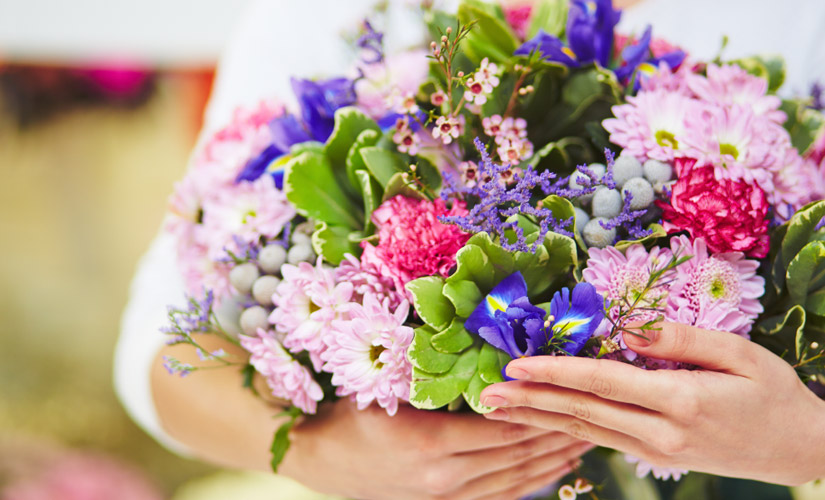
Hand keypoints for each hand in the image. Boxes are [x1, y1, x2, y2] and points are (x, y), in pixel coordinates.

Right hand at [280, 398, 593, 499]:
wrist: (320, 459)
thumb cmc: (349, 412)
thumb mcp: (382, 384)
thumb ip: (427, 371)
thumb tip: (471, 340)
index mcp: (430, 443)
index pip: (502, 426)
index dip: (539, 408)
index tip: (568, 386)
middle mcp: (444, 477)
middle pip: (516, 453)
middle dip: (557, 431)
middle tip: (592, 410)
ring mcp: (445, 496)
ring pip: (514, 478)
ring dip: (553, 459)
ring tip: (588, 438)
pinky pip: (499, 496)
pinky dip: (532, 483)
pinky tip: (555, 469)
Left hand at [479, 322, 824, 485]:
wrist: (800, 448)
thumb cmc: (774, 393)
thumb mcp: (739, 354)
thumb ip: (679, 339)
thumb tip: (627, 327)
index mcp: (680, 401)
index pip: (602, 382)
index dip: (556, 372)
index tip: (516, 363)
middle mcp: (661, 433)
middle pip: (581, 412)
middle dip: (530, 401)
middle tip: (485, 395)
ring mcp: (657, 450)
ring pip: (585, 430)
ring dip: (538, 418)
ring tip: (499, 409)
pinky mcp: (657, 457)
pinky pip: (602, 438)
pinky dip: (566, 428)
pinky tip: (542, 419)